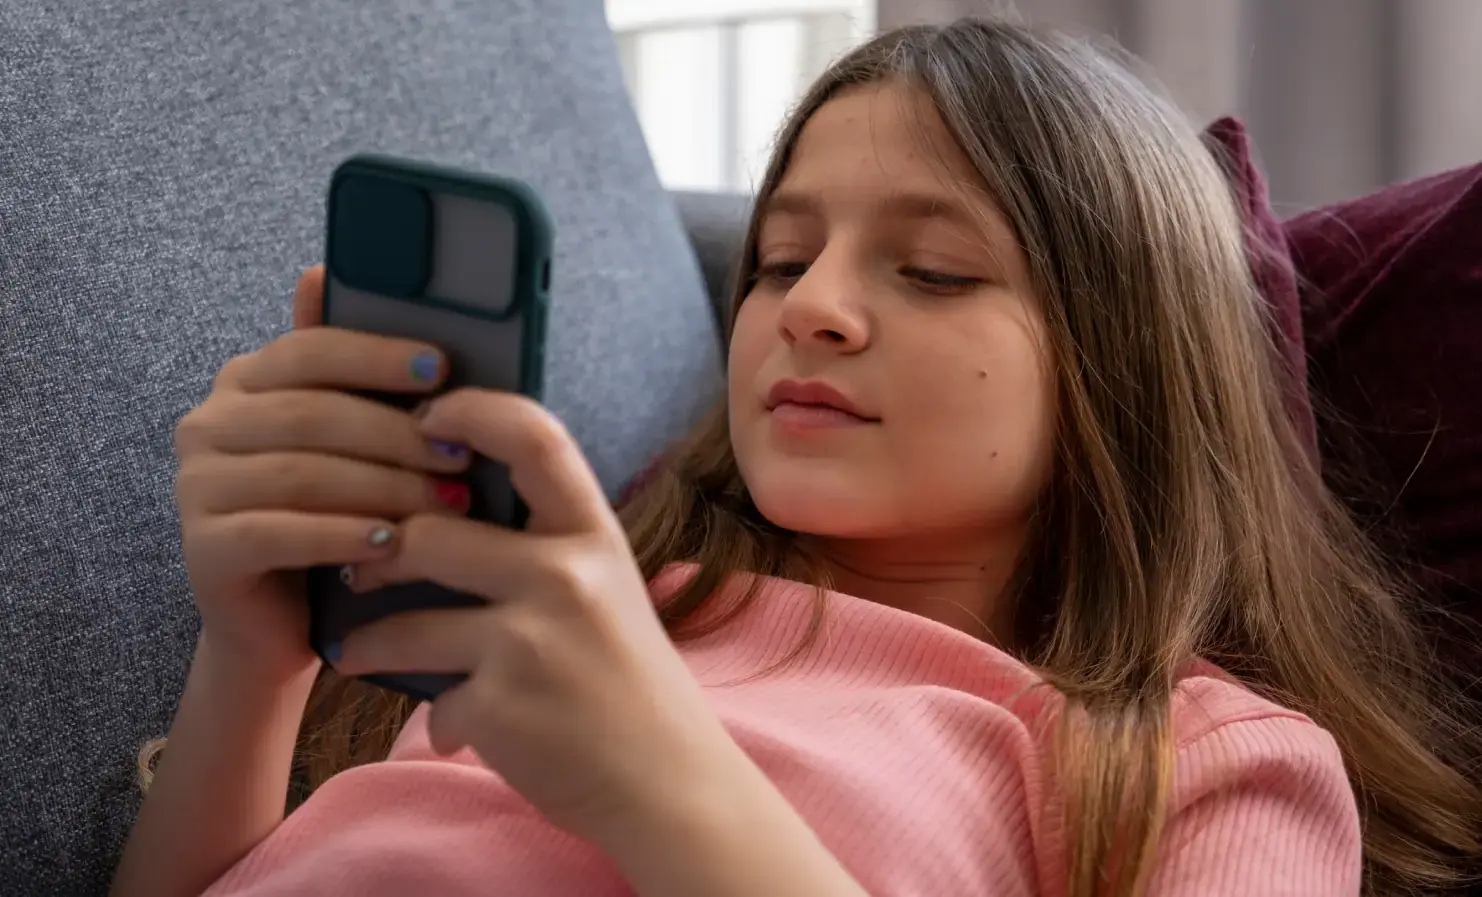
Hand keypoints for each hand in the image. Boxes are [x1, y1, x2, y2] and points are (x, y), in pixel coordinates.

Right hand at [174, 267, 473, 681]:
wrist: (286, 621)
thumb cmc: (334, 517)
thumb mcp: (352, 444)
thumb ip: (352, 372)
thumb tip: (326, 269)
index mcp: (245, 382)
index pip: (310, 350)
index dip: (377, 356)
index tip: (442, 369)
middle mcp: (209, 425)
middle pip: (313, 415)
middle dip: (397, 434)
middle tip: (462, 454)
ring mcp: (196, 487)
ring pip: (302, 474)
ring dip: (384, 487)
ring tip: (447, 503)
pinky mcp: (203, 549)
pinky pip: (279, 533)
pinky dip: (342, 534)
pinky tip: (392, 542)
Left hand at [331, 389, 736, 849]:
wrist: (671, 783)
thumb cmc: (631, 682)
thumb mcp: (607, 592)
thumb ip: (545, 549)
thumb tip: (443, 514)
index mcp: (594, 535)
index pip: (532, 434)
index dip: (468, 411)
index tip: (424, 419)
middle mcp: (565, 575)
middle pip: (430, 532)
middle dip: (379, 551)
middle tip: (361, 566)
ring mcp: (531, 641)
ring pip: (406, 623)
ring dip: (368, 642)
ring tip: (356, 649)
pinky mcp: (501, 706)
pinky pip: (435, 700)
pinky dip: (442, 719)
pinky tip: (456, 727)